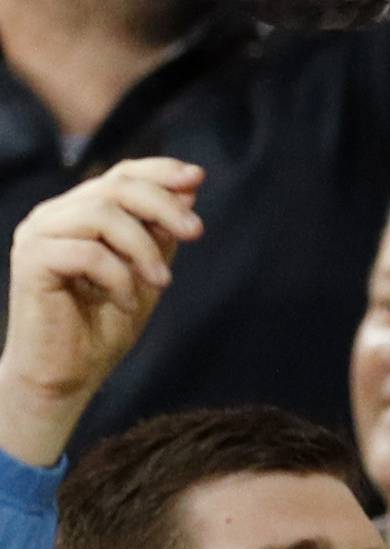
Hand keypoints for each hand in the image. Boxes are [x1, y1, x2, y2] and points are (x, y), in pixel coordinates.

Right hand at [0, 160, 203, 466]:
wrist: (65, 377)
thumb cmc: (102, 328)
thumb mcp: (146, 273)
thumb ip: (161, 233)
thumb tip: (189, 189)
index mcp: (79, 213)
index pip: (121, 175)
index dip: (161, 171)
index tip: (198, 178)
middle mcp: (54, 216)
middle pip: (116, 187)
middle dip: (163, 205)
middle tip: (197, 232)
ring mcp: (38, 235)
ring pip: (102, 214)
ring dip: (143, 247)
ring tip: (161, 282)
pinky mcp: (31, 261)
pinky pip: (87, 253)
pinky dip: (118, 277)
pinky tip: (126, 303)